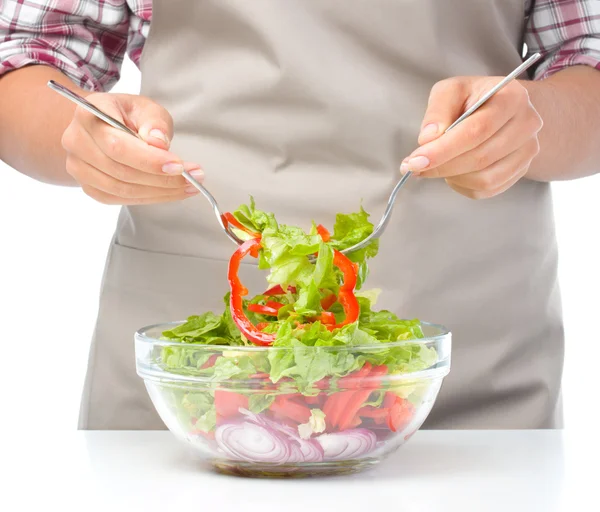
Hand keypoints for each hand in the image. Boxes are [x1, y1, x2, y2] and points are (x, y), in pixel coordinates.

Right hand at [61, 93, 202, 204]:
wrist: (106, 127)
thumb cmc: (129, 116)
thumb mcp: (146, 108)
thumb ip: (154, 122)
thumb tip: (158, 143)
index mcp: (88, 113)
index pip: (117, 145)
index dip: (149, 160)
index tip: (179, 166)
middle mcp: (76, 141)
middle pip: (120, 170)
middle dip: (162, 178)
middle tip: (193, 178)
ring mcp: (79, 167)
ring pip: (121, 189)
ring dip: (160, 192)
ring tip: (189, 186)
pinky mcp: (89, 186)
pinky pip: (120, 199)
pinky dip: (150, 198)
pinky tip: (171, 192)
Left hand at [400, 77, 542, 198]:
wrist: (501, 109)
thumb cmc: (473, 98)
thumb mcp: (451, 90)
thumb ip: (438, 110)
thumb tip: (429, 138)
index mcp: (512, 97)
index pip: (476, 131)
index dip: (443, 149)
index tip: (416, 160)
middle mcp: (527, 124)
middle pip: (480, 157)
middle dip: (442, 166)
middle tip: (415, 166)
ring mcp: (528, 150)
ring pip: (485, 178)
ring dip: (452, 177)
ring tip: (436, 166)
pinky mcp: (521, 170)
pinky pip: (488, 189)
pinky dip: (463, 186)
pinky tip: (452, 172)